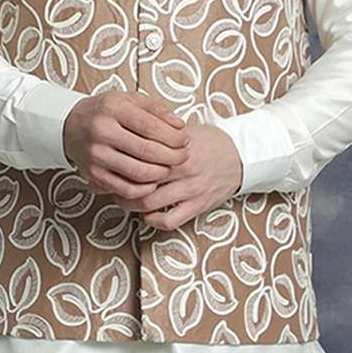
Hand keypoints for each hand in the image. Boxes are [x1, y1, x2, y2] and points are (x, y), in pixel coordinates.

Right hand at [63, 90, 191, 200]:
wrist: (69, 125)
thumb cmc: (104, 111)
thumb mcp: (128, 99)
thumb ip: (156, 110)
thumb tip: (180, 126)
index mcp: (113, 109)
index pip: (151, 127)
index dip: (174, 137)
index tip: (185, 140)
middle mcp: (102, 132)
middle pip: (148, 152)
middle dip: (173, 157)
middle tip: (183, 156)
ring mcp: (96, 156)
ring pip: (139, 173)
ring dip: (161, 173)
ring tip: (169, 167)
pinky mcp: (94, 175)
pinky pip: (126, 189)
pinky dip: (145, 188)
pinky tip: (152, 181)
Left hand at [116, 122, 242, 230]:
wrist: (240, 156)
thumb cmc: (208, 142)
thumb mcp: (183, 131)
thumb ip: (158, 134)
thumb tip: (127, 135)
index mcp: (175, 148)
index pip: (139, 156)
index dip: (120, 162)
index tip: (111, 163)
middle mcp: (182, 169)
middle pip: (139, 181)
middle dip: (120, 186)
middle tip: (111, 184)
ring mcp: (190, 189)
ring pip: (149, 203)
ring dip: (131, 205)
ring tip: (125, 200)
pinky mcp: (198, 206)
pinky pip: (169, 221)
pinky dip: (152, 220)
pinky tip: (147, 214)